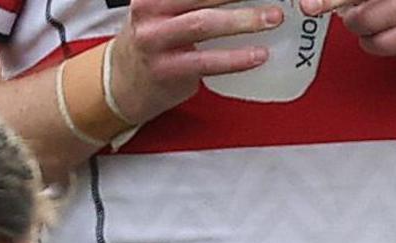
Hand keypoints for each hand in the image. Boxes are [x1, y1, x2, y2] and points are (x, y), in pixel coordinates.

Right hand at [116, 0, 290, 105]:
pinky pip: (206, 62)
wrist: (122, 82)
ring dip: (244, 19)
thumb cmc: (154, 38)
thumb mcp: (163, 6)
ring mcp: (155, 39)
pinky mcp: (165, 70)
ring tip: (274, 18)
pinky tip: (258, 55)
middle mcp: (150, 7)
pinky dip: (236, 58)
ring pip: (204, 22)